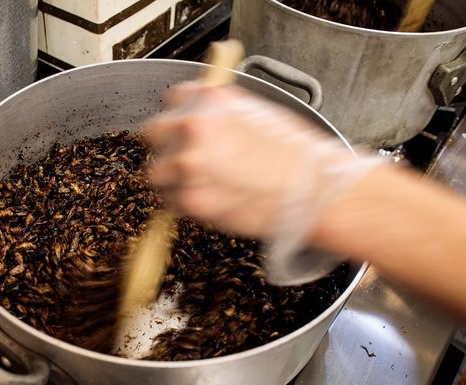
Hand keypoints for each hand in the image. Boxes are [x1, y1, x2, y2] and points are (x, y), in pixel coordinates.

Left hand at [143, 82, 385, 283]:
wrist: (313, 189)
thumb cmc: (294, 154)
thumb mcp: (255, 111)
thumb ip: (219, 112)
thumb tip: (200, 116)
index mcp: (210, 101)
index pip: (171, 99)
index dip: (179, 115)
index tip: (184, 127)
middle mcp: (193, 127)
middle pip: (152, 134)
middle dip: (167, 146)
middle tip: (185, 159)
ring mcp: (188, 165)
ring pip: (156, 173)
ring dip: (172, 179)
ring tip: (201, 184)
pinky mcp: (191, 199)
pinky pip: (172, 202)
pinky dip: (186, 203)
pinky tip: (213, 198)